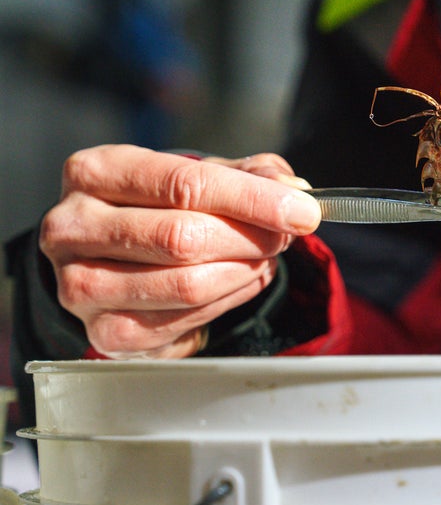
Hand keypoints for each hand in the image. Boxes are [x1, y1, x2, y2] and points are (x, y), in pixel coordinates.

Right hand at [39, 144, 320, 358]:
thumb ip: (249, 175)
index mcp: (96, 172)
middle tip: (284, 236)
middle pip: (184, 237)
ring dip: (244, 272)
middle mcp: (74, 227)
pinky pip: (184, 321)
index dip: (252, 199)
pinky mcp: (103, 332)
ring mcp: (80, 284)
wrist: (111, 258)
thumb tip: (292, 190)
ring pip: (186, 284)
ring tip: (262, 257)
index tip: (301, 211)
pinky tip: (239, 282)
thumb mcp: (199, 175)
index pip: (184, 184)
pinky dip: (228, 301)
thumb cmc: (158, 207)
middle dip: (251, 238)